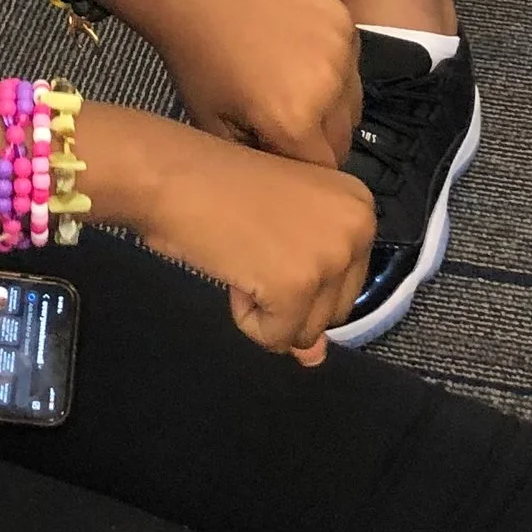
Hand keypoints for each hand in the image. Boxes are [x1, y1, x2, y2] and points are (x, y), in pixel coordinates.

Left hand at [90, 0, 360, 161]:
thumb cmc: (195, 59)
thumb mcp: (212, 127)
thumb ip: (256, 164)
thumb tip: (285, 183)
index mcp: (293, 121)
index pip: (323, 172)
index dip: (299, 169)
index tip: (279, 154)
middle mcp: (328, 87)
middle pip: (343, 139)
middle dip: (317, 140)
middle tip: (282, 123)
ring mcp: (341, 48)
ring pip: (352, 102)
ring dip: (330, 106)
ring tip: (289, 89)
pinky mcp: (344, 18)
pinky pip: (352, 63)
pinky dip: (332, 68)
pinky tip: (296, 56)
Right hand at [137, 129, 378, 364]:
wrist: (172, 173)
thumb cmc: (217, 188)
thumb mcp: (281, 234)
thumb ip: (310, 298)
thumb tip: (315, 358)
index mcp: (359, 205)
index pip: (345, 282)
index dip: (297, 273)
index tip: (266, 235)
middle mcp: (357, 228)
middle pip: (333, 312)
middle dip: (287, 297)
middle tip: (251, 246)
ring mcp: (331, 256)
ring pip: (307, 332)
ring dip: (267, 308)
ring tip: (243, 255)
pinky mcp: (297, 286)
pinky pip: (275, 338)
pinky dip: (246, 318)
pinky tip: (233, 269)